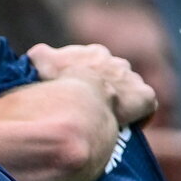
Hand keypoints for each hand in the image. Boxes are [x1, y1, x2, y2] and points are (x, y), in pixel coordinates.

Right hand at [27, 43, 155, 126]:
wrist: (80, 96)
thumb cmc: (57, 80)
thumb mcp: (39, 60)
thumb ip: (38, 56)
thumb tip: (35, 55)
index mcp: (95, 54)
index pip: (95, 64)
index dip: (87, 80)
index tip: (79, 93)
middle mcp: (118, 63)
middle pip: (114, 76)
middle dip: (106, 90)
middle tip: (92, 109)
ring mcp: (132, 80)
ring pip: (129, 91)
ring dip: (120, 103)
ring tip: (107, 120)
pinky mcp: (144, 96)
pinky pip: (145, 106)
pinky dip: (137, 116)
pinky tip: (124, 126)